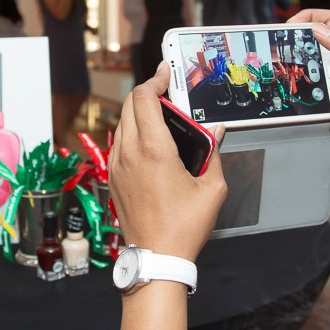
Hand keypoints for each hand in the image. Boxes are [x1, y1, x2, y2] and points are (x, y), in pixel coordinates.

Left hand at [108, 64, 226, 262]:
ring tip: (164, 118)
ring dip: (139, 112)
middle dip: (148, 93)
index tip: (166, 72)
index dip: (155, 79)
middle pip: (129, 105)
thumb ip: (213, 153)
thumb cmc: (185, 226)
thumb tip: (214, 131)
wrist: (156, 257)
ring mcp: (117, 165)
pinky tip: (152, 142)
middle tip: (169, 93)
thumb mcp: (212, 189)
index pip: (144, 98)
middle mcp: (130, 153)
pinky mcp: (114, 177)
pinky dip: (133, 132)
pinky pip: (119, 142)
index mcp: (154, 150)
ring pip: (122, 123)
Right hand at [286, 9, 329, 182]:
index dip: (310, 17)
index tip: (292, 26)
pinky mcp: (327, 98)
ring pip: (311, 58)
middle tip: (281, 41)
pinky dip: (298, 78)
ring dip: (297, 57)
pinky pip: (309, 80)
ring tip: (283, 60)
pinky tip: (292, 84)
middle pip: (318, 37)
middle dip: (298, 34)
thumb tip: (322, 29)